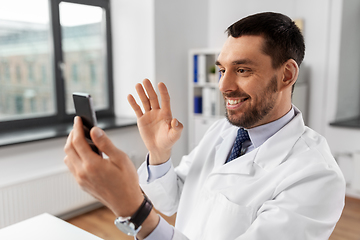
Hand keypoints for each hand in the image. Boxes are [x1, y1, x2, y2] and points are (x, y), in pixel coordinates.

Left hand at [64, 117, 158, 238]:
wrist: (126, 203)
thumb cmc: (127, 181)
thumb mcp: (120, 159)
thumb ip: (105, 143)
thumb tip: (94, 130)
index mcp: (92, 165)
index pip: (78, 141)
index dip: (77, 128)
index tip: (78, 119)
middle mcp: (82, 172)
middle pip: (69, 148)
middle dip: (72, 135)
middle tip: (79, 127)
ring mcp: (80, 180)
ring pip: (68, 158)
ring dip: (72, 146)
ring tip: (82, 139)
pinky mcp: (82, 184)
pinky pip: (72, 167)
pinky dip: (74, 156)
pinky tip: (85, 154)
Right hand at [127, 79, 182, 164]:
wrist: (159, 149)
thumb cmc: (168, 141)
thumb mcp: (175, 135)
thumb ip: (177, 128)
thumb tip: (175, 120)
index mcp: (166, 114)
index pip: (165, 100)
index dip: (163, 92)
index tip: (160, 84)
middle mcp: (157, 112)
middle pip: (153, 98)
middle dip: (149, 89)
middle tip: (145, 80)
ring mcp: (149, 115)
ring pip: (145, 102)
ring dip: (141, 93)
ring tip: (137, 85)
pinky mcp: (141, 120)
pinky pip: (137, 110)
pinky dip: (133, 103)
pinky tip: (130, 96)